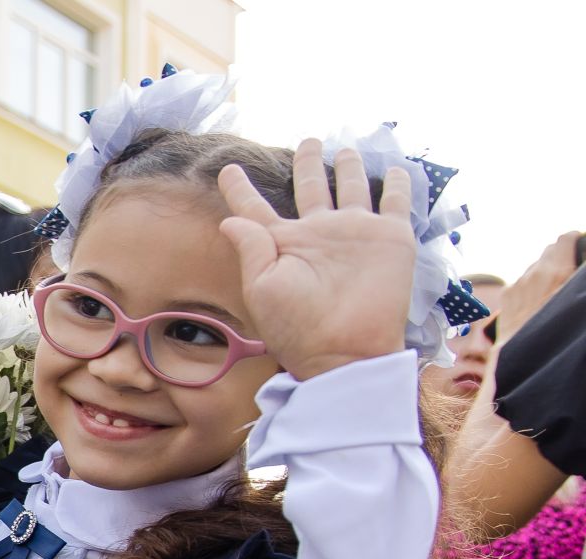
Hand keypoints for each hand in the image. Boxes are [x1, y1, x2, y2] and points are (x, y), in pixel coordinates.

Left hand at [217, 140, 416, 381]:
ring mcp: (354, 233)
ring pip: (351, 187)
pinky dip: (398, 184)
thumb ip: (250, 248)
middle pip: (310, 188)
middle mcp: (318, 233)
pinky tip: (396, 168)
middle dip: (308, 164)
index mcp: (283, 243)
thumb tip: (228, 219)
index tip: (227, 167)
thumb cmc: (297, 325)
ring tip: (344, 147)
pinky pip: (396, 202)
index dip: (240, 188)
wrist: (346, 350)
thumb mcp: (262, 287)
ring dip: (348, 166)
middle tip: (308, 141)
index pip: (255, 208)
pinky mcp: (390, 237)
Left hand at [496, 232, 581, 346]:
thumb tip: (577, 272)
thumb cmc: (559, 329)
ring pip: (534, 267)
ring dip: (544, 272)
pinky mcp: (507, 295)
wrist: (527, 355)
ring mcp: (518, 283)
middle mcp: (535, 273)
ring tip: (552, 290)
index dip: (575, 239)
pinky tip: (535, 301)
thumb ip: (577, 278)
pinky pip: (521, 281)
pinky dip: (530, 285)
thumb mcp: (577, 298)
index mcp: (557, 271)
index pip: (565, 238)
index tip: (580, 245)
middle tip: (569, 269)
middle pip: (549, 251)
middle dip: (560, 256)